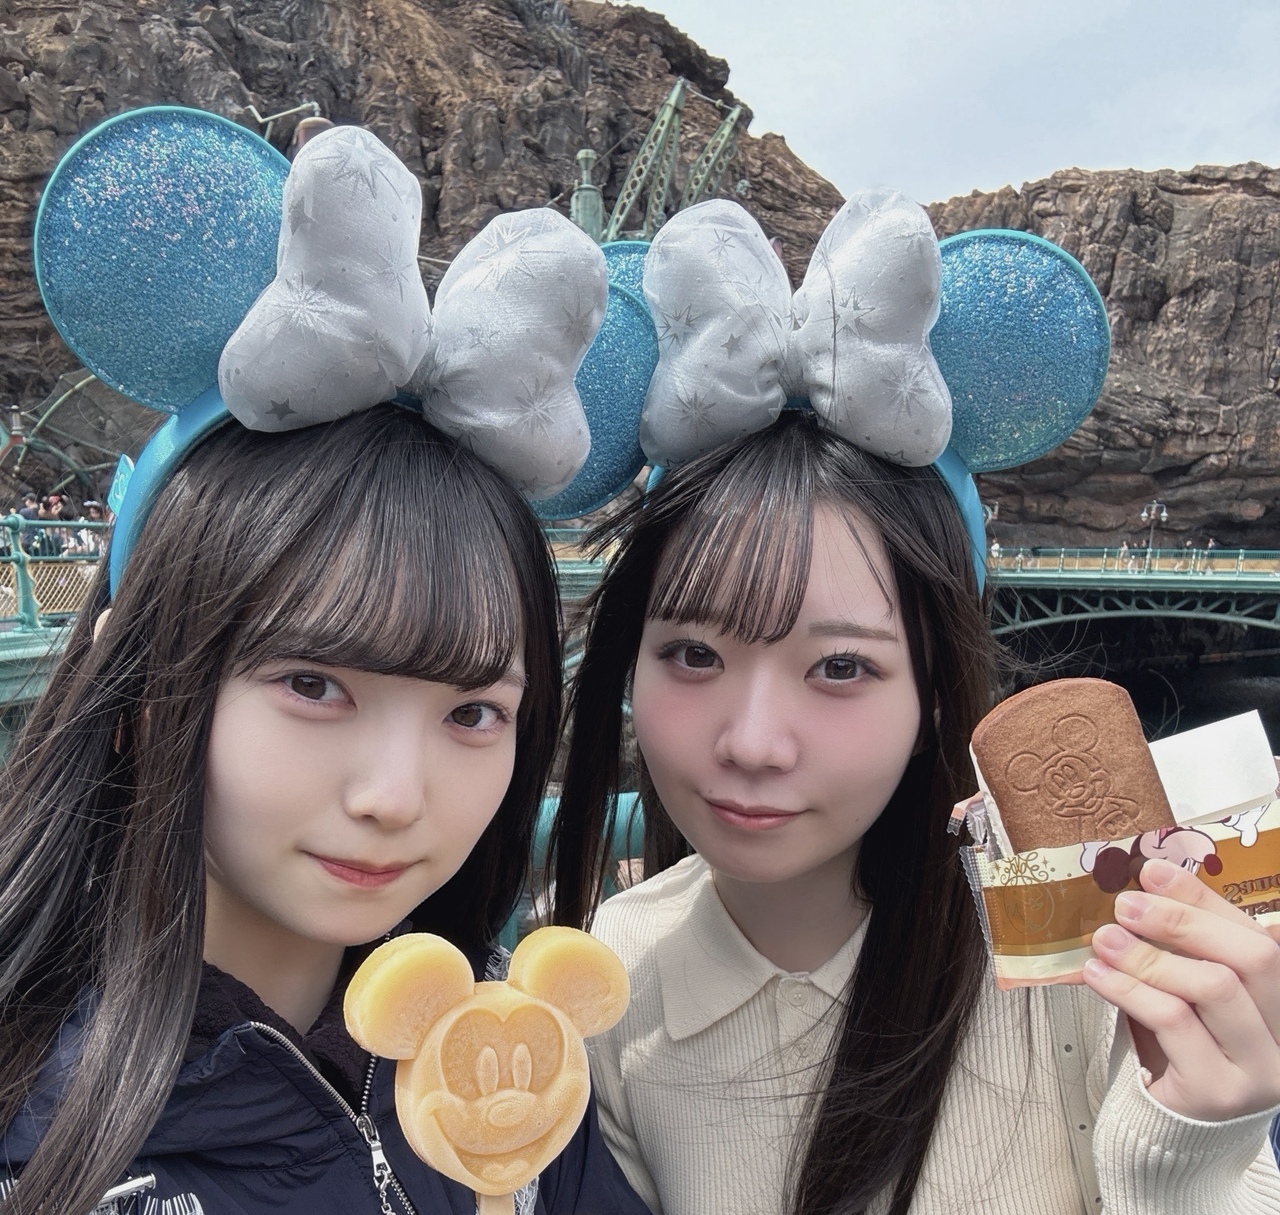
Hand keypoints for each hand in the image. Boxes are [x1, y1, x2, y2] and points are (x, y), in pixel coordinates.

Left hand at [1082, 857, 1279, 1120]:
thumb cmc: (1180, 1043)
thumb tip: (1146, 882)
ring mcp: (1261, 1068)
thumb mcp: (1185, 988)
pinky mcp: (1221, 1093)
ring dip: (1150, 954)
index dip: (1204, 899)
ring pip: (1214, 988)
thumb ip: (1181, 945)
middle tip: (1126, 905)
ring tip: (1104, 939)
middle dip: (1183, 922)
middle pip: (1252, 958)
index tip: (1152, 871)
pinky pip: (1175, 1023)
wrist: (1172, 1122)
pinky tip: (1098, 974)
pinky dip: (1130, 989)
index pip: (1256, 935)